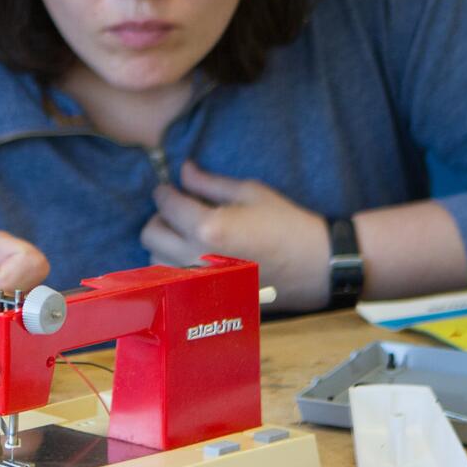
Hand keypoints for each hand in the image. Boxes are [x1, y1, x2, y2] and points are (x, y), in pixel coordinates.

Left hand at [140, 160, 329, 311]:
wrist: (316, 266)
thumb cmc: (287, 224)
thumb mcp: (250, 193)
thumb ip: (209, 183)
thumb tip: (183, 170)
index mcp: (208, 227)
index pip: (166, 204)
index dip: (163, 192)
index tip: (168, 189)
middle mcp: (196, 258)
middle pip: (150, 234)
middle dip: (160, 218)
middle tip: (178, 211)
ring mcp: (199, 282)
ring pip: (155, 259)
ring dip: (163, 243)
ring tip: (185, 234)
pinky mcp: (206, 296)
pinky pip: (172, 279)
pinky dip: (173, 264)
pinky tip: (192, 255)